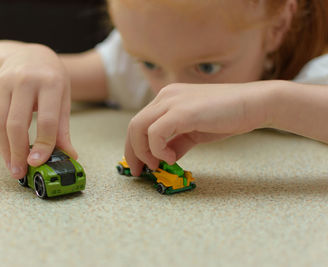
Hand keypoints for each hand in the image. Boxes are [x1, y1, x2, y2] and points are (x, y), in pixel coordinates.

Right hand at [0, 44, 76, 178]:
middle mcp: (25, 81)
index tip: (39, 163)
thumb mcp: (63, 98)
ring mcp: (5, 83)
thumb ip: (63, 128)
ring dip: (4, 150)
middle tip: (21, 172)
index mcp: (50, 82)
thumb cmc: (51, 78)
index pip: (46, 120)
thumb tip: (69, 155)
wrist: (30, 54)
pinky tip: (4, 152)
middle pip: (16, 123)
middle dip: (17, 152)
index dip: (43, 144)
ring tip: (13, 167)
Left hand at [125, 82, 270, 175]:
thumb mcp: (194, 131)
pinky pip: (155, 133)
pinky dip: (157, 149)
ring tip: (156, 166)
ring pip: (139, 127)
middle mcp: (165, 96)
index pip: (140, 122)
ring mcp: (172, 101)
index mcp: (167, 98)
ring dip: (143, 151)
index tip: (138, 165)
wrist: (254, 104)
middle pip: (134, 125)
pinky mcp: (182, 111)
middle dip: (132, 152)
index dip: (134, 146)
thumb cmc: (227, 117)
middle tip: (139, 171)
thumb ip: (177, 142)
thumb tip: (164, 157)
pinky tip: (171, 158)